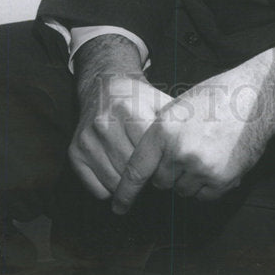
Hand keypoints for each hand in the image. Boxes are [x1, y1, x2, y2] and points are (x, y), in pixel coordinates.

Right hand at [68, 34, 172, 199]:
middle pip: (132, 171)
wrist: (104, 85)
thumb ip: (178, 121)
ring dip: (130, 186)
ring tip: (140, 173)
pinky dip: (111, 188)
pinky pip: (97, 189)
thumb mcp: (160, 101)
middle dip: (148, 177)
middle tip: (158, 174)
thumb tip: (200, 145)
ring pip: (114, 183)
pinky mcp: (74, 153)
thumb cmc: (138, 97)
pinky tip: (121, 173)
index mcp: (128, 109)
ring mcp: (87, 140)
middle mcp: (104, 124)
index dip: (163, 164)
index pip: (148, 154)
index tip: (171, 166)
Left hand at [111, 46, 274, 213]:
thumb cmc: (218, 97)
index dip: (125, 191)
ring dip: (189, 178)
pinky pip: (203, 195)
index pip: (137, 169)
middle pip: (160, 181)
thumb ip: (160, 134)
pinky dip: (207, 184)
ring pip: (182, 190)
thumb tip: (148, 162)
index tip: (118, 206)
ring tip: (206, 150)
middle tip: (187, 150)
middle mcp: (179, 151)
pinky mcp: (221, 180)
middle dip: (168, 171)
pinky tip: (218, 160)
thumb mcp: (179, 107)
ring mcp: (201, 167)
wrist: (257, 98)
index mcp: (164, 129)